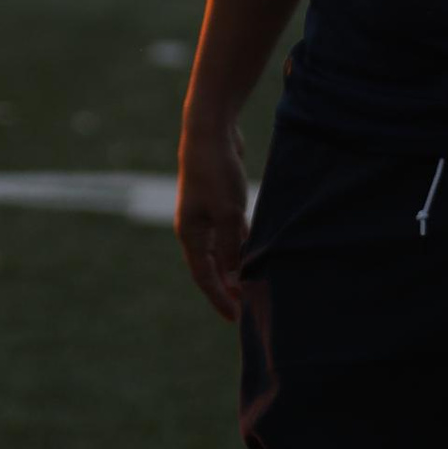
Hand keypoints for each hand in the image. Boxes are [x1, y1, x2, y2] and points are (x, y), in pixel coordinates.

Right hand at [177, 112, 250, 321]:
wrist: (210, 131)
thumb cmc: (215, 172)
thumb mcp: (228, 213)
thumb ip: (232, 245)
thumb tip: (235, 273)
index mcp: (190, 234)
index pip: (204, 276)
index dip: (220, 298)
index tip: (236, 317)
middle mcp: (195, 228)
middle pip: (212, 267)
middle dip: (228, 287)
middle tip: (248, 307)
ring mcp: (206, 214)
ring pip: (223, 250)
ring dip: (236, 267)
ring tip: (254, 286)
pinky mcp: (219, 201)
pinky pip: (231, 232)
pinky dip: (242, 245)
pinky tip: (257, 253)